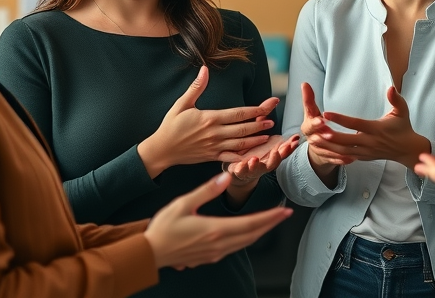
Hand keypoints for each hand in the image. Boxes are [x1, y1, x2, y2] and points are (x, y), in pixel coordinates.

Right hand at [138, 66, 279, 177]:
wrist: (161, 150)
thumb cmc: (171, 125)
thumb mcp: (182, 104)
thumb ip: (196, 87)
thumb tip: (204, 69)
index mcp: (210, 118)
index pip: (239, 113)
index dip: (256, 109)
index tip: (270, 104)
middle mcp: (215, 133)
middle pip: (243, 128)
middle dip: (260, 124)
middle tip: (272, 120)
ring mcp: (215, 146)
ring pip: (241, 143)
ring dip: (256, 139)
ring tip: (268, 135)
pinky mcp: (212, 156)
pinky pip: (231, 157)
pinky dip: (244, 156)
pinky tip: (253, 153)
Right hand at [144, 173, 291, 269]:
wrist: (149, 253)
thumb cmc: (164, 227)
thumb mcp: (184, 203)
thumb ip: (207, 190)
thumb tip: (226, 178)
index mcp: (215, 229)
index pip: (251, 223)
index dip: (270, 217)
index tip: (284, 211)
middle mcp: (219, 243)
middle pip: (253, 234)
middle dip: (271, 223)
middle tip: (284, 215)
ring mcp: (215, 252)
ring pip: (245, 242)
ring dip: (260, 231)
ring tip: (271, 221)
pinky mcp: (210, 257)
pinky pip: (235, 247)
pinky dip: (247, 238)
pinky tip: (248, 232)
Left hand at [223, 134, 299, 205]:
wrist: (239, 170)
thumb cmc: (252, 153)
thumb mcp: (259, 139)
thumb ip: (262, 128)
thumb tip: (263, 114)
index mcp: (271, 156)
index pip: (283, 152)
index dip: (290, 147)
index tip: (295, 140)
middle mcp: (264, 164)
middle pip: (273, 162)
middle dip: (278, 156)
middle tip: (283, 149)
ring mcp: (253, 169)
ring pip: (257, 169)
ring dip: (256, 165)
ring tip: (255, 159)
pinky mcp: (241, 172)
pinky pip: (241, 172)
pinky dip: (242, 169)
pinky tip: (242, 165)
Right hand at [299, 83, 354, 184]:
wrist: (315, 143)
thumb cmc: (315, 122)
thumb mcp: (311, 110)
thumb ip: (308, 98)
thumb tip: (304, 83)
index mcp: (307, 126)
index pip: (309, 124)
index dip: (315, 122)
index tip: (322, 120)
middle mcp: (311, 139)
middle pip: (317, 139)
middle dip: (324, 137)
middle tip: (331, 134)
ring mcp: (318, 150)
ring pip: (326, 151)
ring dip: (335, 151)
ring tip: (347, 149)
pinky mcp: (326, 158)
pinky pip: (333, 160)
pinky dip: (341, 160)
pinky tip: (351, 159)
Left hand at [317, 86, 430, 167]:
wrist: (407, 150)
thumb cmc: (403, 127)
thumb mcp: (402, 111)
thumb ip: (396, 99)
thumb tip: (390, 88)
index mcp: (376, 129)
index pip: (355, 124)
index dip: (340, 119)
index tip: (326, 114)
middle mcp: (369, 142)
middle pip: (345, 141)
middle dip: (329, 137)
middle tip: (314, 131)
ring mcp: (366, 152)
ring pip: (343, 152)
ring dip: (328, 147)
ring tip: (313, 141)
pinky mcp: (364, 157)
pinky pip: (347, 157)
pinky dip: (334, 154)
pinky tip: (323, 150)